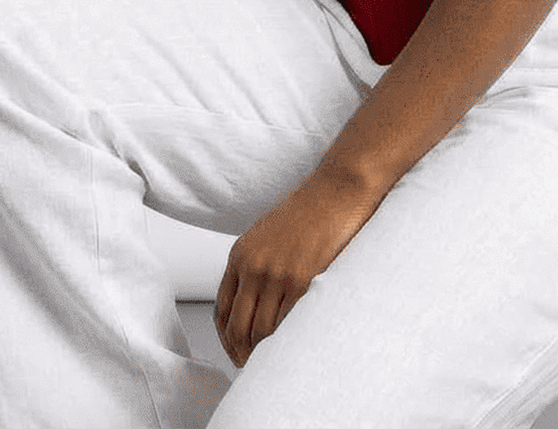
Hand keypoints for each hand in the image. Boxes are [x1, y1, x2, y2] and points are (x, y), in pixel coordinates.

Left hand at [214, 169, 382, 368]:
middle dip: (242, 353)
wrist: (336, 190)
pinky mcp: (302, 280)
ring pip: (261, 331)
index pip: (221, 309)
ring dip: (266, 352)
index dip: (226, 338)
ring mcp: (277, 274)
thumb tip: (252, 303)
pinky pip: (287, 324)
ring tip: (274, 362)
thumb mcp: (267, 234)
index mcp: (240, 254)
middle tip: (253, 367)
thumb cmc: (308, 211)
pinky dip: (287, 342)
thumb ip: (255, 264)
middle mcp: (253, 266)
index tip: (235, 351)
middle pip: (237, 326)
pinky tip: (292, 347)